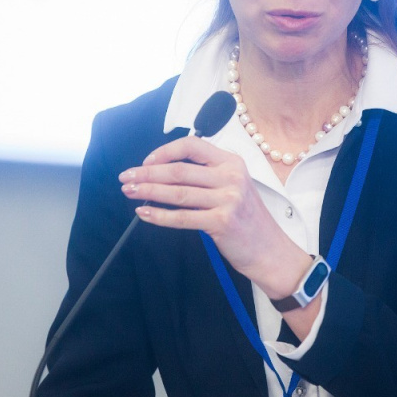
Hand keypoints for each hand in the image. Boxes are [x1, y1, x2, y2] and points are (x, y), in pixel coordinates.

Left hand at [119, 137, 310, 300]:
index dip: (165, 151)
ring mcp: (228, 199)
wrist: (271, 250)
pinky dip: (159, 215)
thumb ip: (208, 175)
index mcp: (232, 162)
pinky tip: (144, 213)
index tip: (146, 161)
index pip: (193, 146)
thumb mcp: (235, 187)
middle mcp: (231, 177)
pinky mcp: (221, 222)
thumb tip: (165, 172)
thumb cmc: (248, 220)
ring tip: (130, 192)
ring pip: (177, 192)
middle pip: (179, 170)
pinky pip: (182, 217)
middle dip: (147, 173)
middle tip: (126, 177)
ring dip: (148, 191)